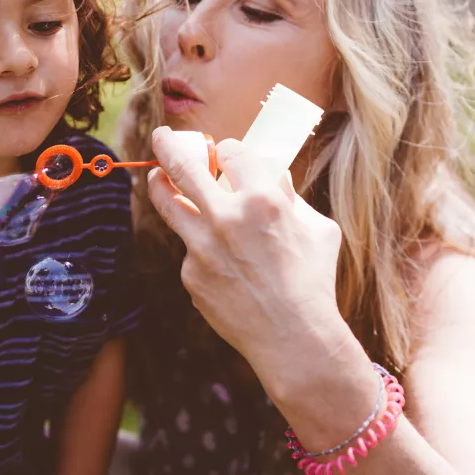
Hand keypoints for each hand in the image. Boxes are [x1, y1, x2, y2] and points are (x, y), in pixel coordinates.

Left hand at [146, 127, 351, 386]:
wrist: (293, 337)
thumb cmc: (314, 281)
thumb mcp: (318, 229)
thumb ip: (290, 198)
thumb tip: (272, 176)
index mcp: (262, 198)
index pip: (231, 152)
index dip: (228, 151)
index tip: (225, 155)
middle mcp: (226, 217)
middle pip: (183, 166)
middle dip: (169, 145)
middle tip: (162, 137)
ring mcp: (202, 247)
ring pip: (167, 203)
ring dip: (159, 184)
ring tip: (156, 177)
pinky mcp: (190, 274)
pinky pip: (191, 250)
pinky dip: (201, 247)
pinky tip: (222, 263)